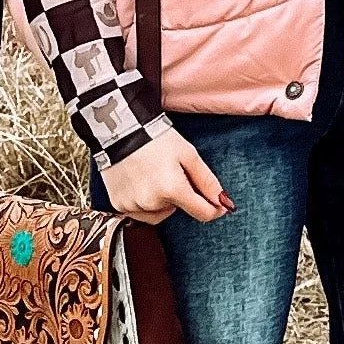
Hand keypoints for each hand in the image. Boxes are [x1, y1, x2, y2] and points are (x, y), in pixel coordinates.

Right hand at [105, 127, 233, 226]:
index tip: (218, 205)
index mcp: (172, 188)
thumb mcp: (188, 155)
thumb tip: (223, 202)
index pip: (203, 213)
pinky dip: (144, 203)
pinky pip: (140, 213)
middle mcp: (152, 201)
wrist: (120, 130)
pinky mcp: (119, 205)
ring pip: (159, 214)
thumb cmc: (156, 138)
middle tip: (170, 172)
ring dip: (161, 202)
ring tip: (153, 177)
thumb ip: (207, 181)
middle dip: (180, 195)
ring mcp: (133, 205)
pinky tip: (141, 183)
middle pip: (178, 210)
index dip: (214, 210)